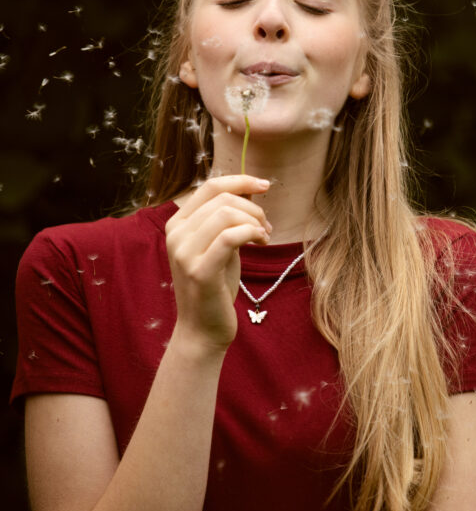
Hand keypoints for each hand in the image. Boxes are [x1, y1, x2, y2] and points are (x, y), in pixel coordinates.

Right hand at [165, 175, 271, 351]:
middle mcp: (175, 235)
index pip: (210, 186)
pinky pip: (231, 237)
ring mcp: (184, 253)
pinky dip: (252, 233)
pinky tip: (261, 242)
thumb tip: (249, 188)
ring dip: (255, 221)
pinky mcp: (199, 271)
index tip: (264, 185)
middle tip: (266, 227)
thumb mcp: (221, 244)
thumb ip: (228, 218)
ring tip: (264, 237)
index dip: (240, 180)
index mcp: (177, 224)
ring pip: (227, 214)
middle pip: (223, 199)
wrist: (203, 330)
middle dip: (253, 208)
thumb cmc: (215, 285)